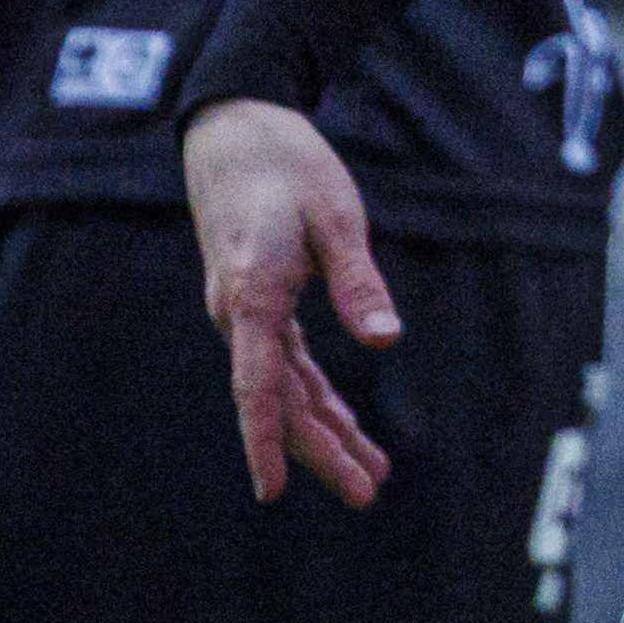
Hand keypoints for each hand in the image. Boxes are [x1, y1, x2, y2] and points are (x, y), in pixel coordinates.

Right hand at [185, 97, 398, 507]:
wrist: (235, 129)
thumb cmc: (286, 165)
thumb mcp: (335, 216)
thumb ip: (357, 281)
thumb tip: (387, 341)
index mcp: (252, 294)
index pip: (259, 385)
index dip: (266, 440)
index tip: (274, 490)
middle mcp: (239, 314)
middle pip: (280, 400)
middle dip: (322, 450)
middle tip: (368, 493)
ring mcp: (245, 312)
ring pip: (285, 388)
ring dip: (325, 429)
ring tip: (370, 472)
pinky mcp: (259, 303)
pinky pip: (287, 364)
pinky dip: (317, 395)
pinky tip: (342, 422)